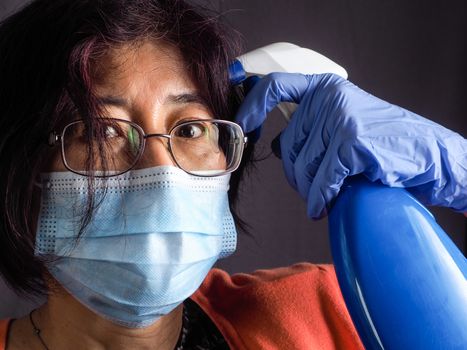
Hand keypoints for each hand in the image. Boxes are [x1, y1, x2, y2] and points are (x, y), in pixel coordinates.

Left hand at [235, 73, 466, 218]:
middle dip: (296, 174)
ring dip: (310, 190)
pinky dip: (321, 197)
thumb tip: (272, 145)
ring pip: (302, 167)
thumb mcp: (340, 126)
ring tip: (327, 194)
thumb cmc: (382, 144)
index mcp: (324, 88)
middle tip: (314, 186)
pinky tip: (324, 206)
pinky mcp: (352, 142)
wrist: (427, 155)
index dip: (254, 106)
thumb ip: (307, 130)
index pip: (276, 87)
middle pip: (287, 145)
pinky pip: (322, 180)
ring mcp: (341, 117)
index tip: (244, 126)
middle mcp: (330, 97)